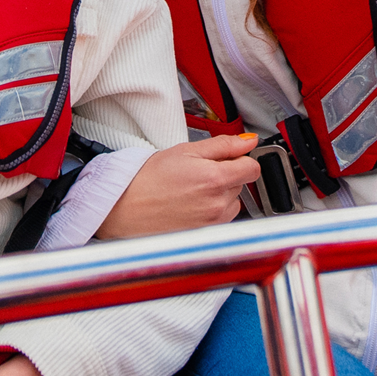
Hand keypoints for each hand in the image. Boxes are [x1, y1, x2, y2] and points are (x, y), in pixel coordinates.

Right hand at [96, 133, 259, 238]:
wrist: (124, 209)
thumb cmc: (147, 180)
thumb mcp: (185, 150)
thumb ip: (222, 144)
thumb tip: (248, 141)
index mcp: (215, 179)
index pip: (253, 167)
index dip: (242, 157)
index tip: (230, 155)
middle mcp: (218, 205)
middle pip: (241, 183)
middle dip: (227, 173)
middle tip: (198, 170)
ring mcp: (213, 222)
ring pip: (232, 201)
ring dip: (221, 193)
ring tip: (192, 188)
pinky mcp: (206, 234)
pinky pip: (222, 217)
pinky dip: (212, 209)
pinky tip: (191, 203)